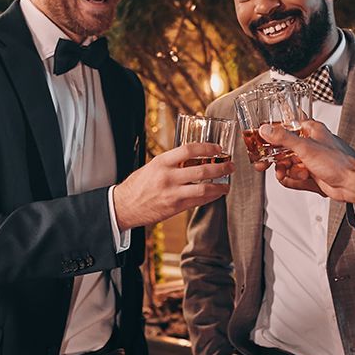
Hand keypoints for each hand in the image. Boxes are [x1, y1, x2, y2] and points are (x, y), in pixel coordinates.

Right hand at [113, 143, 232, 229]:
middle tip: (230, 166)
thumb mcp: (153, 166)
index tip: (218, 148)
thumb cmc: (138, 185)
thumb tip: (194, 157)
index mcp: (162, 162)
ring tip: (227, 185)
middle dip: (221, 168)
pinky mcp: (175, 207)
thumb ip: (172, 163)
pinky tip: (216, 194)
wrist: (124, 206)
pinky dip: (210, 197)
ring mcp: (172, 193)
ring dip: (220, 186)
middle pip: (202, 170)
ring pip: (204, 189)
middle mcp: (168, 177)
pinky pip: (198, 202)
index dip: (207, 147)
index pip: (189, 149)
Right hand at [258, 121, 354, 204]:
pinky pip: (293, 176)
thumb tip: (265, 130)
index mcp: (310, 130)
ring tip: (284, 173)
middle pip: (281, 148)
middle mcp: (309, 143)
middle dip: (272, 157)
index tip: (258, 139)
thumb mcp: (306, 147)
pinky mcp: (310, 174)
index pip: (284, 127)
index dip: (270, 133)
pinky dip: (292, 179)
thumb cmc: (339, 162)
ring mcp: (309, 159)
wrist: (352, 184)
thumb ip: (283, 138)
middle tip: (261, 163)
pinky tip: (297, 179)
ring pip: (286, 163)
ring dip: (284, 170)